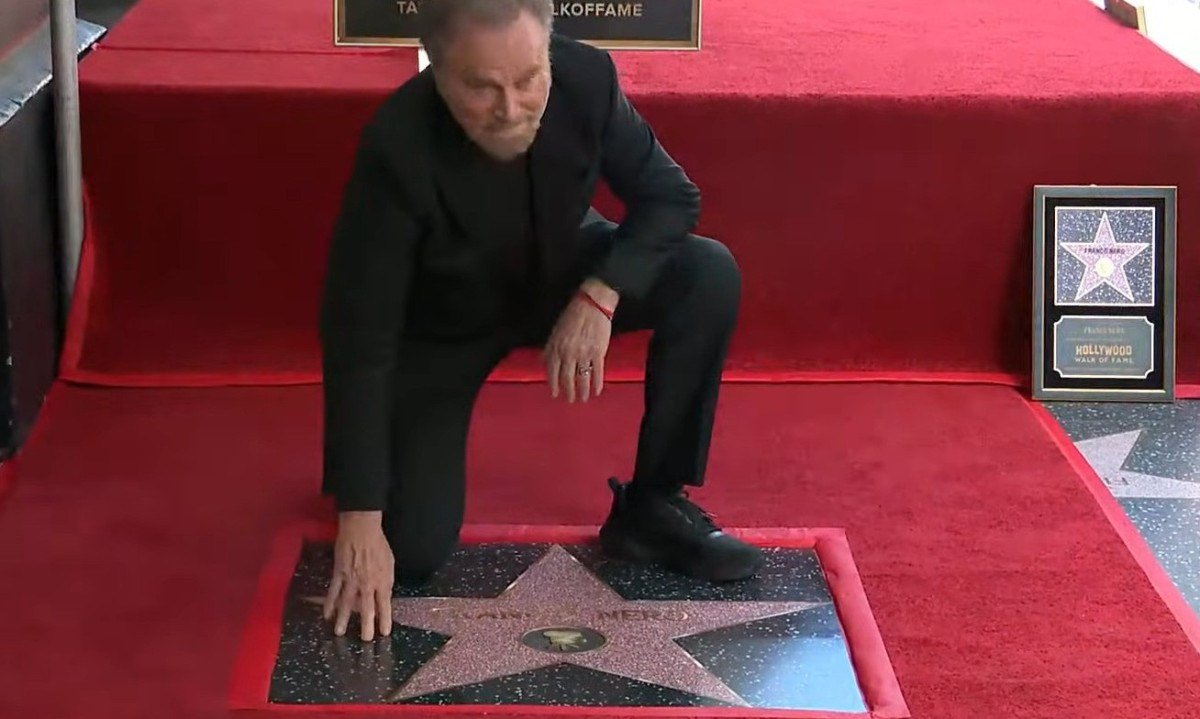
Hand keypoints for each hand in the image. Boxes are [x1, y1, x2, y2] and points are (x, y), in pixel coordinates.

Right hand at [322, 511, 393, 640]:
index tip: (384, 633)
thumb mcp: (390, 563)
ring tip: (339, 633)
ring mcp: (351, 580)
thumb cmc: (378, 544)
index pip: (384, 604)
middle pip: (366, 608)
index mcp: (382, 580)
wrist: (361, 529)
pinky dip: (329, 604)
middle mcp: (367, 583)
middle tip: (365, 640)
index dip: (385, 619)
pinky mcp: (338, 574)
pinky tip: (326, 615)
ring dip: (343, 619)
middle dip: (366, 626)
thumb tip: (385, 595)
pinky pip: (333, 592)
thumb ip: (387, 580)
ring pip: (346, 603)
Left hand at [543, 279, 617, 402]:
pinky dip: (597, 383)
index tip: (554, 394)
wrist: (592, 305)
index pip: (553, 370)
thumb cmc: (572, 315)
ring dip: (582, 390)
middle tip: (570, 400)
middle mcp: (569, 353)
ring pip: (582, 377)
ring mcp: (584, 354)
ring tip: (583, 399)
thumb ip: (549, 348)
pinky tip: (596, 391)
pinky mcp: (598, 352)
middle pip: (567, 377)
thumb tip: (542, 361)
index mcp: (556, 347)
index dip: (553, 384)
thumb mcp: (555, 330)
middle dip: (568, 391)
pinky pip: (597, 372)